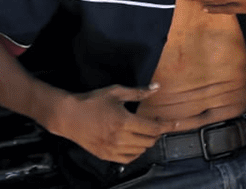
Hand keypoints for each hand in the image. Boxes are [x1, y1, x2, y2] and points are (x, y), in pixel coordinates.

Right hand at [47, 84, 171, 163]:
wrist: (68, 117)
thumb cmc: (92, 101)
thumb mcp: (116, 92)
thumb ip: (138, 92)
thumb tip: (157, 87)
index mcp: (124, 122)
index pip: (153, 128)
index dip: (167, 126)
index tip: (176, 124)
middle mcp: (120, 138)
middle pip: (149, 141)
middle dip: (155, 133)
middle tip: (152, 124)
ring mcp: (112, 149)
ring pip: (140, 151)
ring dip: (145, 142)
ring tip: (141, 132)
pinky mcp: (106, 156)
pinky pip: (128, 159)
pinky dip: (135, 152)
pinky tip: (132, 142)